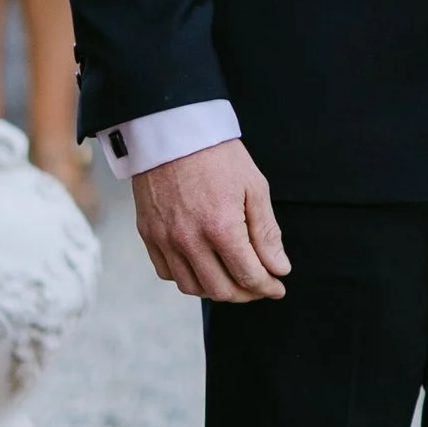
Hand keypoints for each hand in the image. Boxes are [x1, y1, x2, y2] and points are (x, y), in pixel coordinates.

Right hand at [129, 138, 289, 302]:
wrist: (172, 132)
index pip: (248, 275)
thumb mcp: (254, 187)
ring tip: (234, 278)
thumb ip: (266, 233)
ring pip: (192, 287)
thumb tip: (279, 268)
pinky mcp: (148, 234)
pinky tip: (204, 267)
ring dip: (217, 290)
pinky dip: (188, 278)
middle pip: (221, 289)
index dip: (268, 287)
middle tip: (260, 285)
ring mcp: (164, 240)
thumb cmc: (217, 155)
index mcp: (221, 227)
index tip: (278, 287)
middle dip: (246, 294)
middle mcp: (189, 240)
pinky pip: (167, 273)